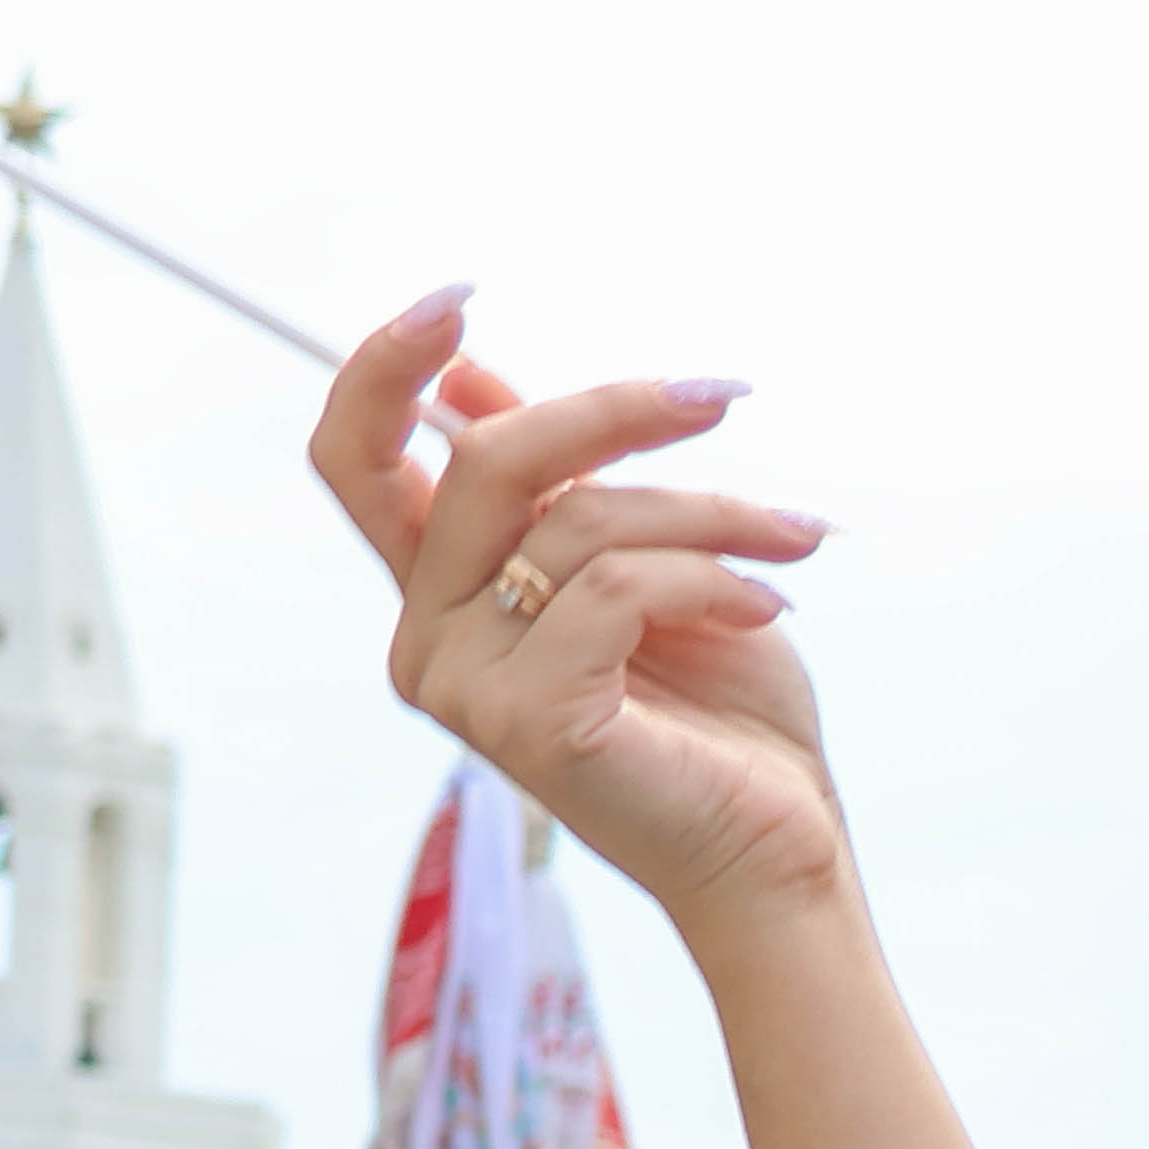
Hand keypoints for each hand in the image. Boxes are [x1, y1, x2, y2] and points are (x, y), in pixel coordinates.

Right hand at [304, 293, 839, 934]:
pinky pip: (618, 587)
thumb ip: (562, 488)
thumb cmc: (722, 715)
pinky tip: (770, 609)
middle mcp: (428, 638)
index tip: (457, 297)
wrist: (779, 850)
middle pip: (484, 459)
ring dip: (709, 509)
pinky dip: (714, 578)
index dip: (383, 367)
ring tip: (794, 540)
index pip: (354, 459)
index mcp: (441, 592)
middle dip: (615, 412)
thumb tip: (476, 382)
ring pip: (577, 519)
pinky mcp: (530, 721)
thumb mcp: (644, 565)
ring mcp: (467, 686)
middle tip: (719, 398)